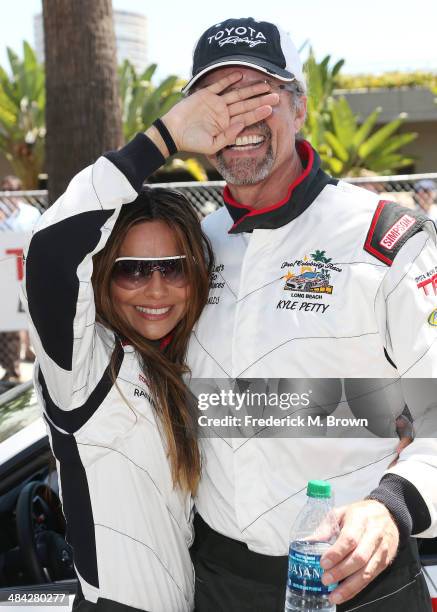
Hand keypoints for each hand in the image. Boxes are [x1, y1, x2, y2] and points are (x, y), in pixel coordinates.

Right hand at [162, 72, 278, 154]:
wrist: (173, 132)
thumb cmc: (192, 142)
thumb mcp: (212, 145)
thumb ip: (228, 136)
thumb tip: (242, 124)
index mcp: (227, 125)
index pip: (247, 118)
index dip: (259, 113)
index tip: (271, 108)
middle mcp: (224, 113)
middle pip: (246, 104)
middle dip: (261, 99)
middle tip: (276, 95)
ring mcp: (216, 103)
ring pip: (237, 94)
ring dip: (250, 89)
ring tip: (264, 84)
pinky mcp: (206, 94)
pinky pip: (220, 85)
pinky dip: (229, 80)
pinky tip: (240, 75)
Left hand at [320, 500, 398, 605]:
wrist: (387, 514)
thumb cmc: (360, 514)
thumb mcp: (341, 513)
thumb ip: (326, 528)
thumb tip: (308, 543)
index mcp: (360, 519)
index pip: (349, 539)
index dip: (336, 553)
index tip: (323, 563)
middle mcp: (374, 535)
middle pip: (359, 557)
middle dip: (341, 571)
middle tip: (325, 579)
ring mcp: (381, 550)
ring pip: (367, 572)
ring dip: (349, 586)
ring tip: (334, 595)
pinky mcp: (385, 562)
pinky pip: (371, 578)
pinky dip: (357, 588)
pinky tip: (345, 594)